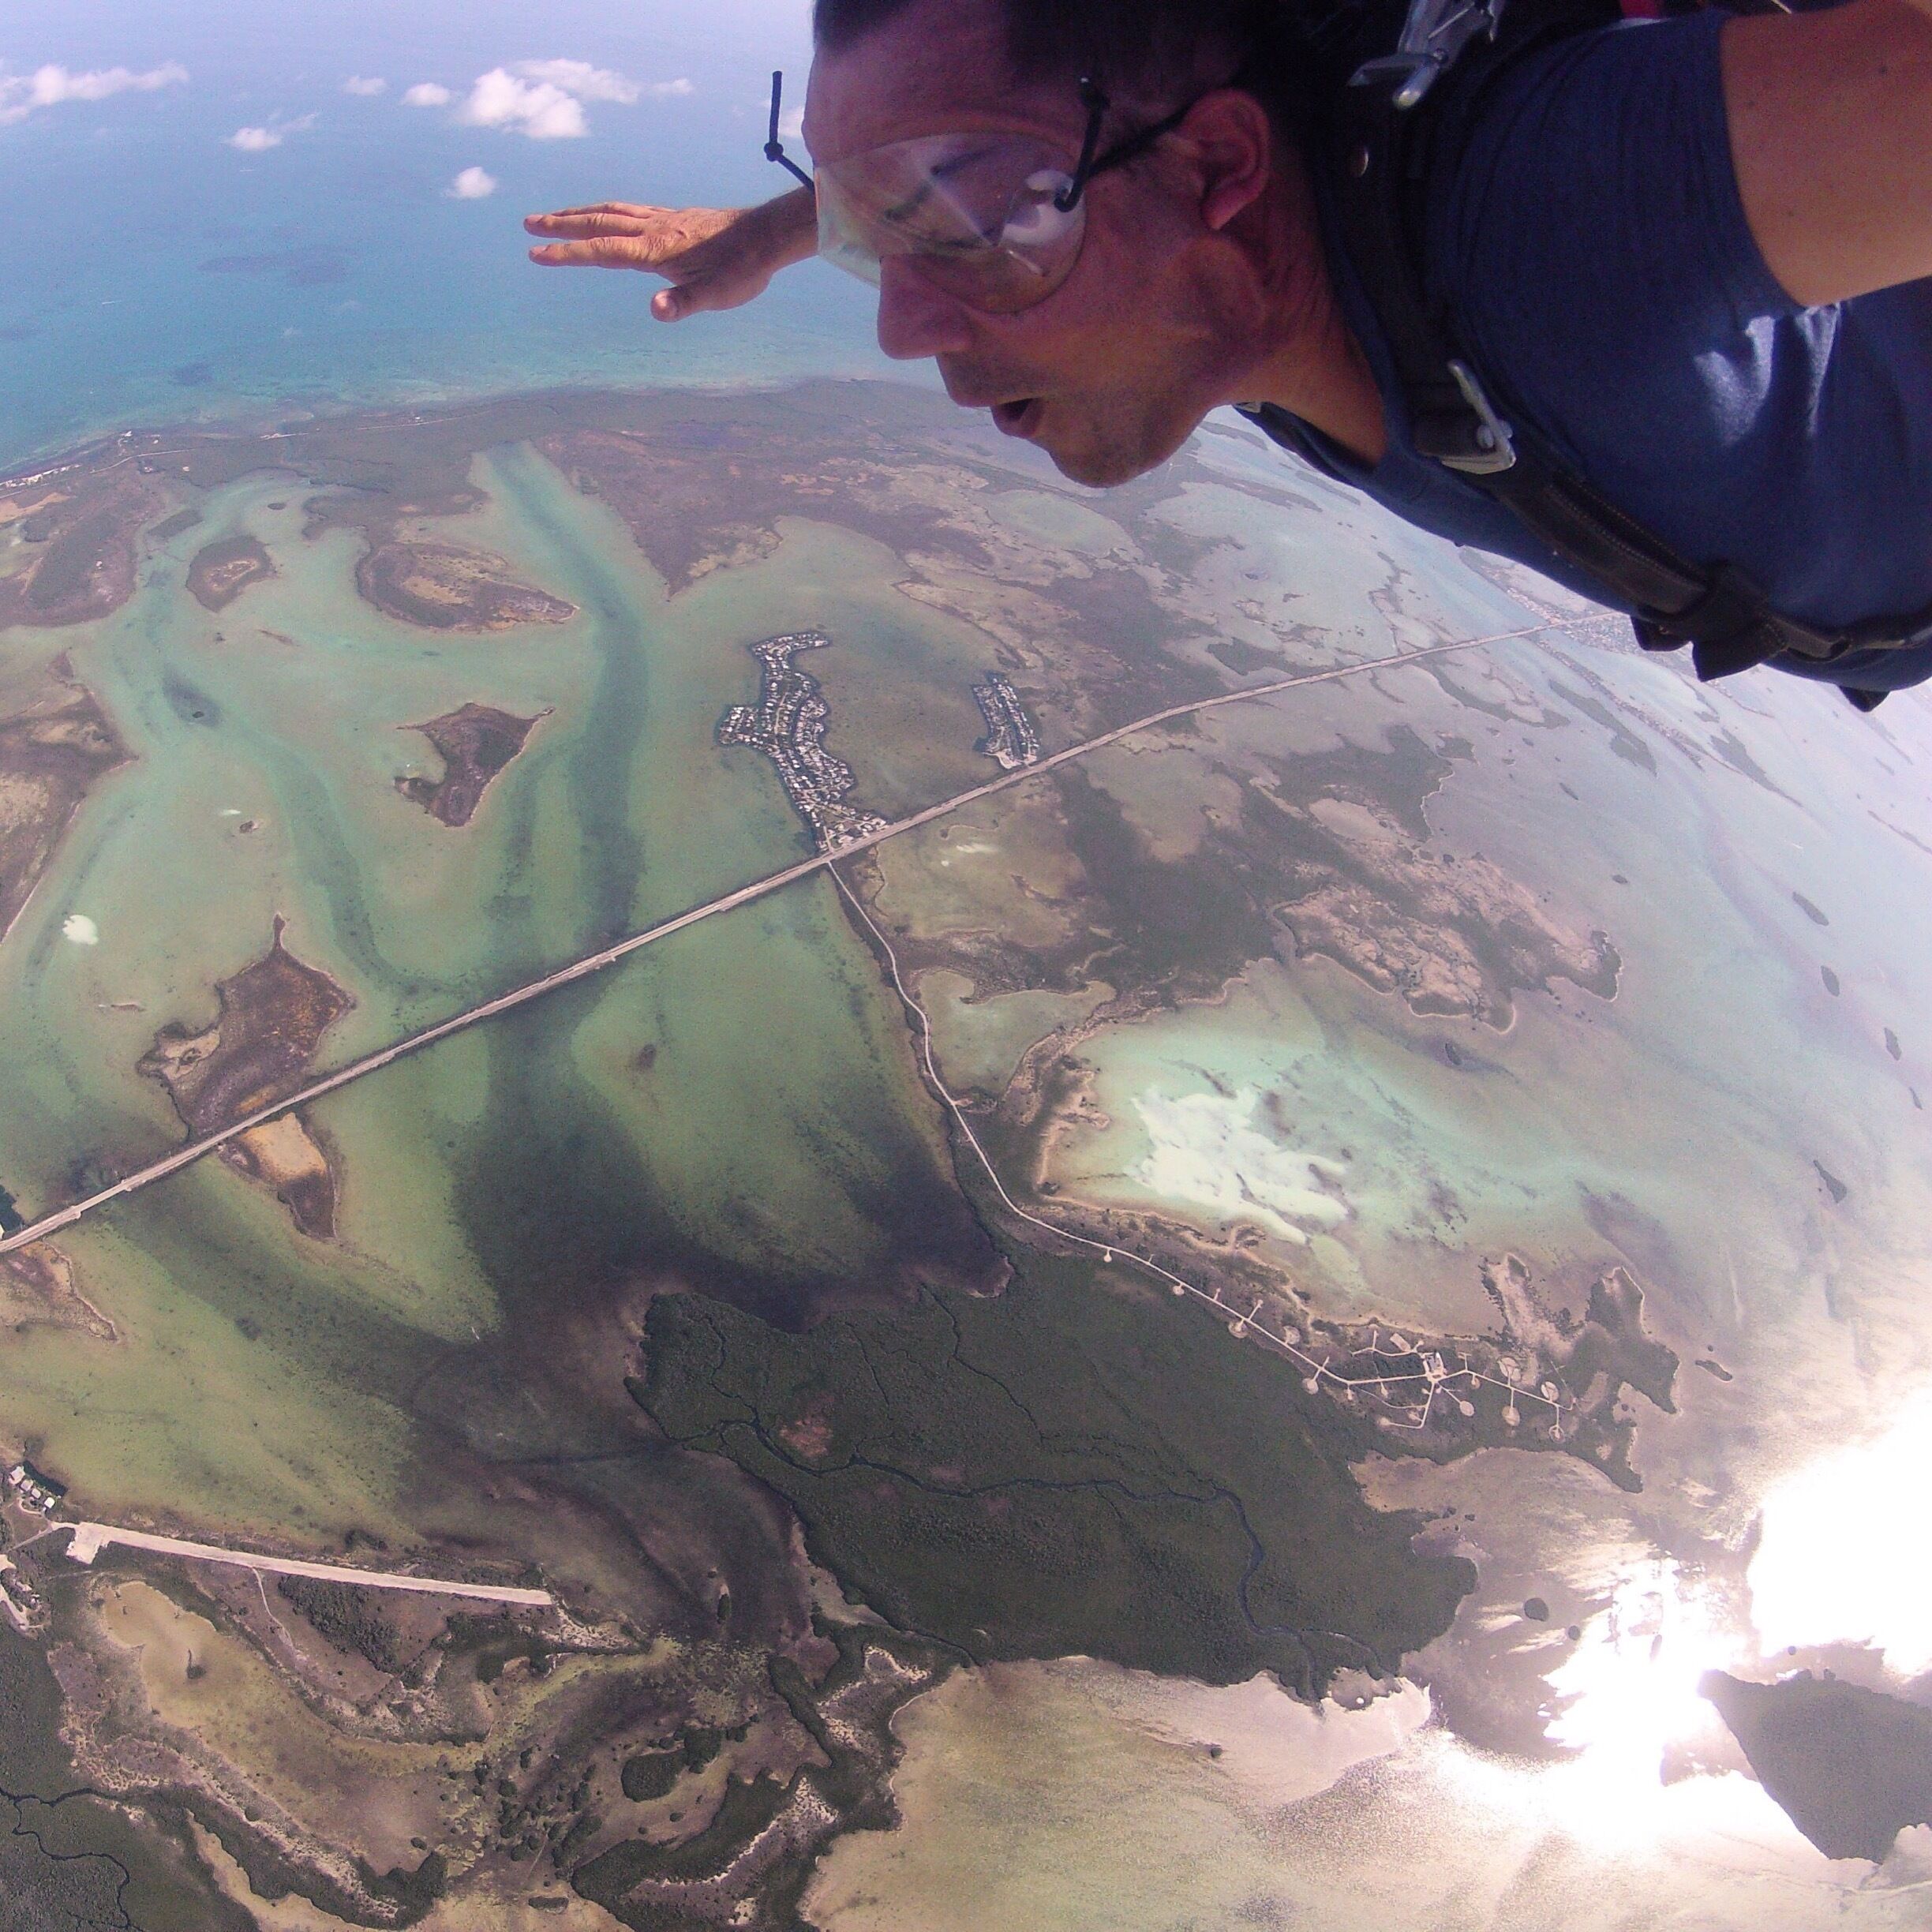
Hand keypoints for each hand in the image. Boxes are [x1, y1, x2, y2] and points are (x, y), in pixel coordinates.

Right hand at [524, 188, 817, 320]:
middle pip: (597, 222)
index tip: (535, 253)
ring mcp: (663, 219)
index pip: (601, 251)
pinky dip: (608, 209)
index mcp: (655, 250)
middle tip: (527, 223)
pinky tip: (607, 214)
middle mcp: (653, 229)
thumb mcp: (716, 295)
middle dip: (561, 224)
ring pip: (611, 211)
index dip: (567, 253)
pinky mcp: (674, 217)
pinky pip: (630, 209)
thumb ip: (684, 304)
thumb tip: (655, 310)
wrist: (767, 236)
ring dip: (580, 213)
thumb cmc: (742, 270)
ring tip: (556, 216)